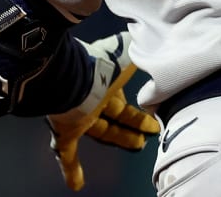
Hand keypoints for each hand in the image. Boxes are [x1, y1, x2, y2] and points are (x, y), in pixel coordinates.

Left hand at [47, 31, 160, 191]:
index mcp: (108, 82)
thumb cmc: (99, 67)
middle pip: (118, 115)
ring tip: (137, 146)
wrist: (70, 77)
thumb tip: (148, 37)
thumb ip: (135, 49)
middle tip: (151, 131)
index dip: (139, 108)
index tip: (153, 115)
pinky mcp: (66, 132)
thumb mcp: (125, 55)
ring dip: (119, 139)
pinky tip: (76, 185)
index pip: (126, 97)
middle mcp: (95, 98)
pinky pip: (67, 153)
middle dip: (135, 123)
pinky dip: (71, 169)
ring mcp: (81, 116)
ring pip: (101, 131)